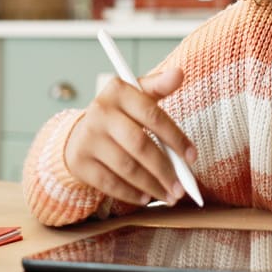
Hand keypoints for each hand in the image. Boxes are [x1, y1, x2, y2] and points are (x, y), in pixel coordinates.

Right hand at [65, 67, 196, 205]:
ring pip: (126, 167)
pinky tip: (146, 198)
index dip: (175, 137)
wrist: (79, 134)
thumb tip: (179, 73)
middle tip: (182, 188)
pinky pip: (109, 184)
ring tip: (169, 196)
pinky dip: (131, 193)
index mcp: (118, 91)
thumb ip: (159, 87)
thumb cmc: (119, 115)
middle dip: (165, 170)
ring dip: (152, 186)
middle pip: (140, 145)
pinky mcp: (80, 162)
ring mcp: (87, 138)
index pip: (153, 114)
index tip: (192, 158)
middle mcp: (100, 112)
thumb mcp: (137, 95)